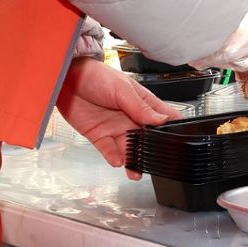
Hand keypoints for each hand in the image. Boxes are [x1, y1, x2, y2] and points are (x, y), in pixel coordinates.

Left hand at [57, 58, 178, 174]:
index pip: (164, 118)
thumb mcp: (122, 88)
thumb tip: (160, 119)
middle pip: (148, 139)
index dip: (173, 129)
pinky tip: (119, 161)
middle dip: (152, 152)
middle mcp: (132, 119)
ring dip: (134, 161)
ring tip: (136, 171)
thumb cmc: (97, 75)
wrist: (68, 79)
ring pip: (129, 150)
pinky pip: (109, 151)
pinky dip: (114, 158)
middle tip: (155, 162)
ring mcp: (116, 129)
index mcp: (143, 104)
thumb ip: (140, 107)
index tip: (179, 142)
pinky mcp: (100, 136)